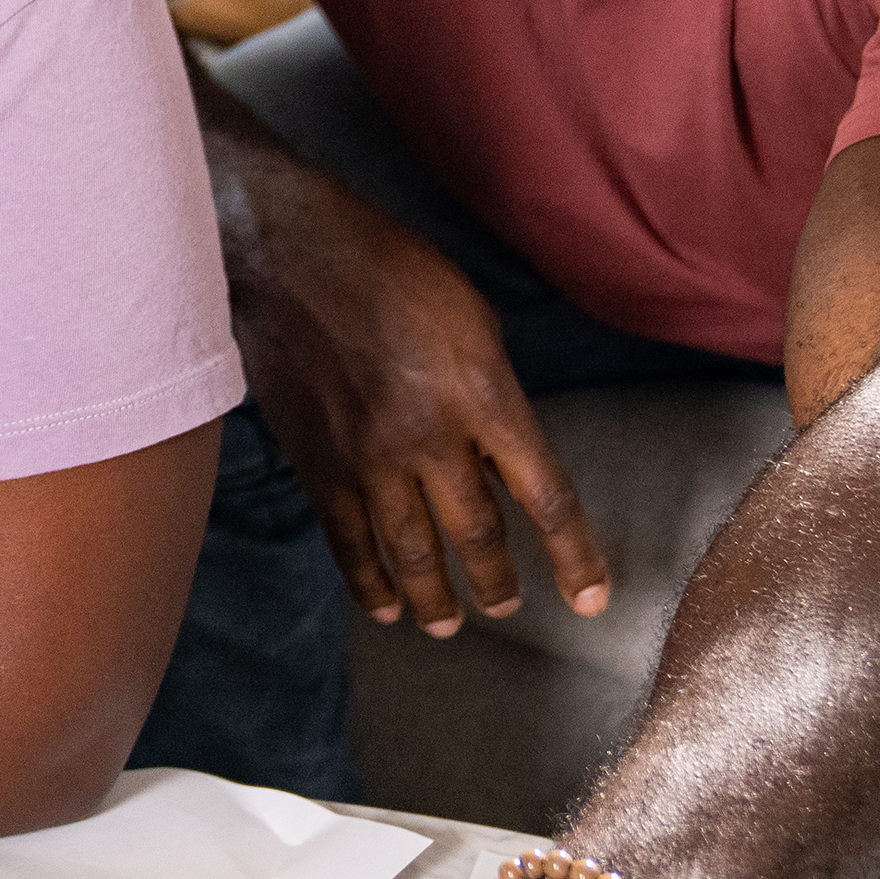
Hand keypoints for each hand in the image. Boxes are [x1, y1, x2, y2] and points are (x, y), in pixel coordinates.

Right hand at [230, 158, 613, 628]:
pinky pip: (349, 542)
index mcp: (483, 394)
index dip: (574, 556)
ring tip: (448, 625)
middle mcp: (432, 437)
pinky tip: (383, 608)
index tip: (593, 599)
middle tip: (507, 609)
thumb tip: (498, 453)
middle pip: (478, 534)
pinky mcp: (319, 465)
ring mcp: (370, 458)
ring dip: (436, 598)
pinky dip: (368, 582)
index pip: (545, 495)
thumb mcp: (469, 316)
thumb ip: (491, 391)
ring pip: (413, 552)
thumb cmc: (387, 268)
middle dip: (497, 583)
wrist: (287, 253)